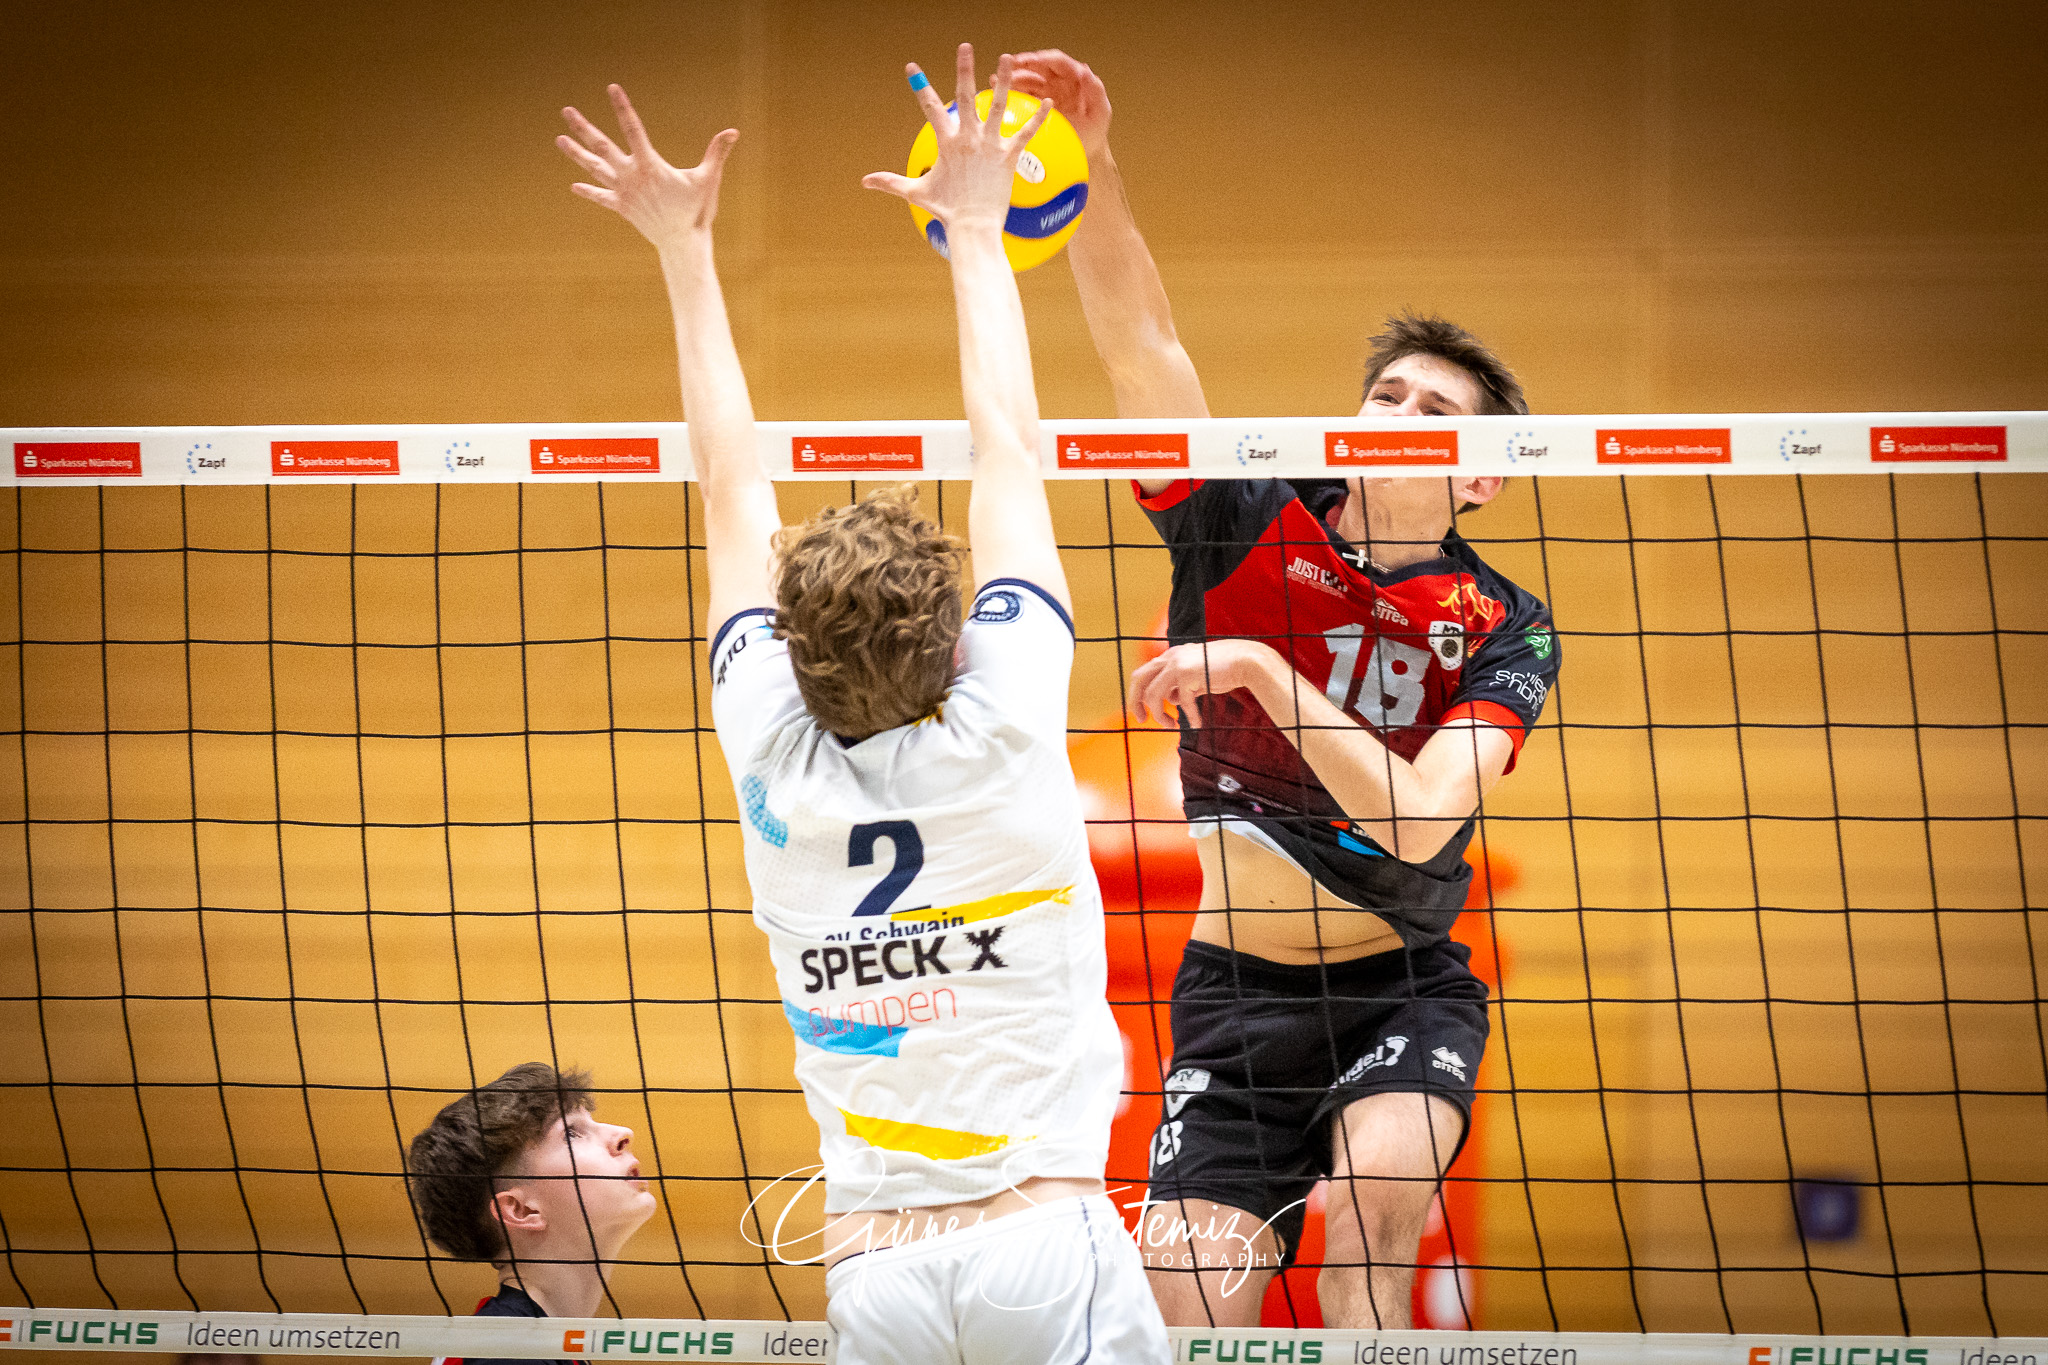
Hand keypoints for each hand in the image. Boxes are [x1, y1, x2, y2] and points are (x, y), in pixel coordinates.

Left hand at [557, 85, 737, 247]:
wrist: (682, 243)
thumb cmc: (697, 211)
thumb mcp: (708, 179)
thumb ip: (717, 153)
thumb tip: (733, 131)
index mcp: (649, 165)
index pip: (633, 129)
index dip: (623, 107)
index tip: (612, 88)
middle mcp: (631, 176)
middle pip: (602, 146)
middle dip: (583, 127)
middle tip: (566, 111)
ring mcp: (624, 192)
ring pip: (595, 169)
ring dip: (577, 153)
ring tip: (560, 139)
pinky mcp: (623, 208)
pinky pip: (602, 197)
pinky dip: (589, 191)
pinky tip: (574, 185)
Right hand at [862, 44, 1051, 234]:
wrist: (972, 227)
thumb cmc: (946, 211)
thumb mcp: (916, 192)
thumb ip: (891, 182)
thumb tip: (864, 182)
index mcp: (946, 142)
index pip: (930, 107)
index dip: (920, 85)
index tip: (912, 66)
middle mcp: (968, 138)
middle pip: (966, 96)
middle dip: (964, 69)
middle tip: (965, 46)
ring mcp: (990, 146)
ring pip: (998, 106)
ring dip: (1003, 81)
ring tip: (1006, 58)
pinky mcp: (1008, 157)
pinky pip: (1026, 133)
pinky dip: (1038, 118)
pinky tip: (1048, 101)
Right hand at [1008, 50, 1110, 158]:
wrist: (1083, 153)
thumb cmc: (1093, 133)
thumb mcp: (1100, 113)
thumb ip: (1096, 92)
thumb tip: (1085, 71)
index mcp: (1074, 80)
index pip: (1058, 63)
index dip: (1043, 59)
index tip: (1031, 60)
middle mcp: (1058, 82)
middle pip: (1038, 66)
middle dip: (1023, 64)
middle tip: (1008, 65)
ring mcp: (1045, 93)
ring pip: (1027, 78)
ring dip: (1013, 76)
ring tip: (999, 79)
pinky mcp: (1035, 106)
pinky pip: (1021, 94)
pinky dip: (1009, 90)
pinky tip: (996, 88)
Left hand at [1129, 640, 1277, 727]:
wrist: (1247, 661)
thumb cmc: (1224, 670)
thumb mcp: (1197, 677)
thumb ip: (1182, 686)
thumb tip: (1172, 700)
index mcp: (1170, 656)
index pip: (1143, 674)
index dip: (1138, 695)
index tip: (1142, 713)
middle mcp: (1170, 657)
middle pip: (1139, 680)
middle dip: (1135, 702)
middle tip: (1141, 720)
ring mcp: (1177, 664)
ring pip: (1154, 695)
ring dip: (1160, 715)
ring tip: (1171, 726)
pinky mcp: (1188, 674)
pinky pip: (1182, 703)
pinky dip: (1190, 717)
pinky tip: (1198, 725)